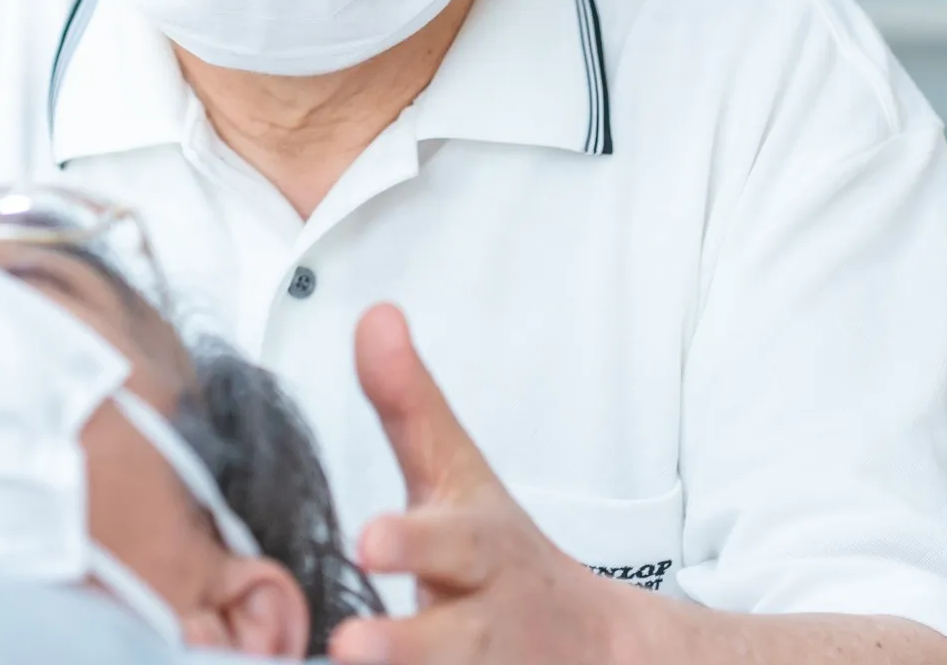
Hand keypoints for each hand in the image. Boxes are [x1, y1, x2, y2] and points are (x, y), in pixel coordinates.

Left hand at [329, 304, 636, 663]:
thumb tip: (375, 315)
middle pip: (455, 641)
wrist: (598, 650)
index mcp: (483, 552)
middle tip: (348, 646)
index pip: (454, 544)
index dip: (413, 542)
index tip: (366, 540)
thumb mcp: (459, 475)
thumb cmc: (498, 554)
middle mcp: (489, 622)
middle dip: (407, 644)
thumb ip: (409, 403)